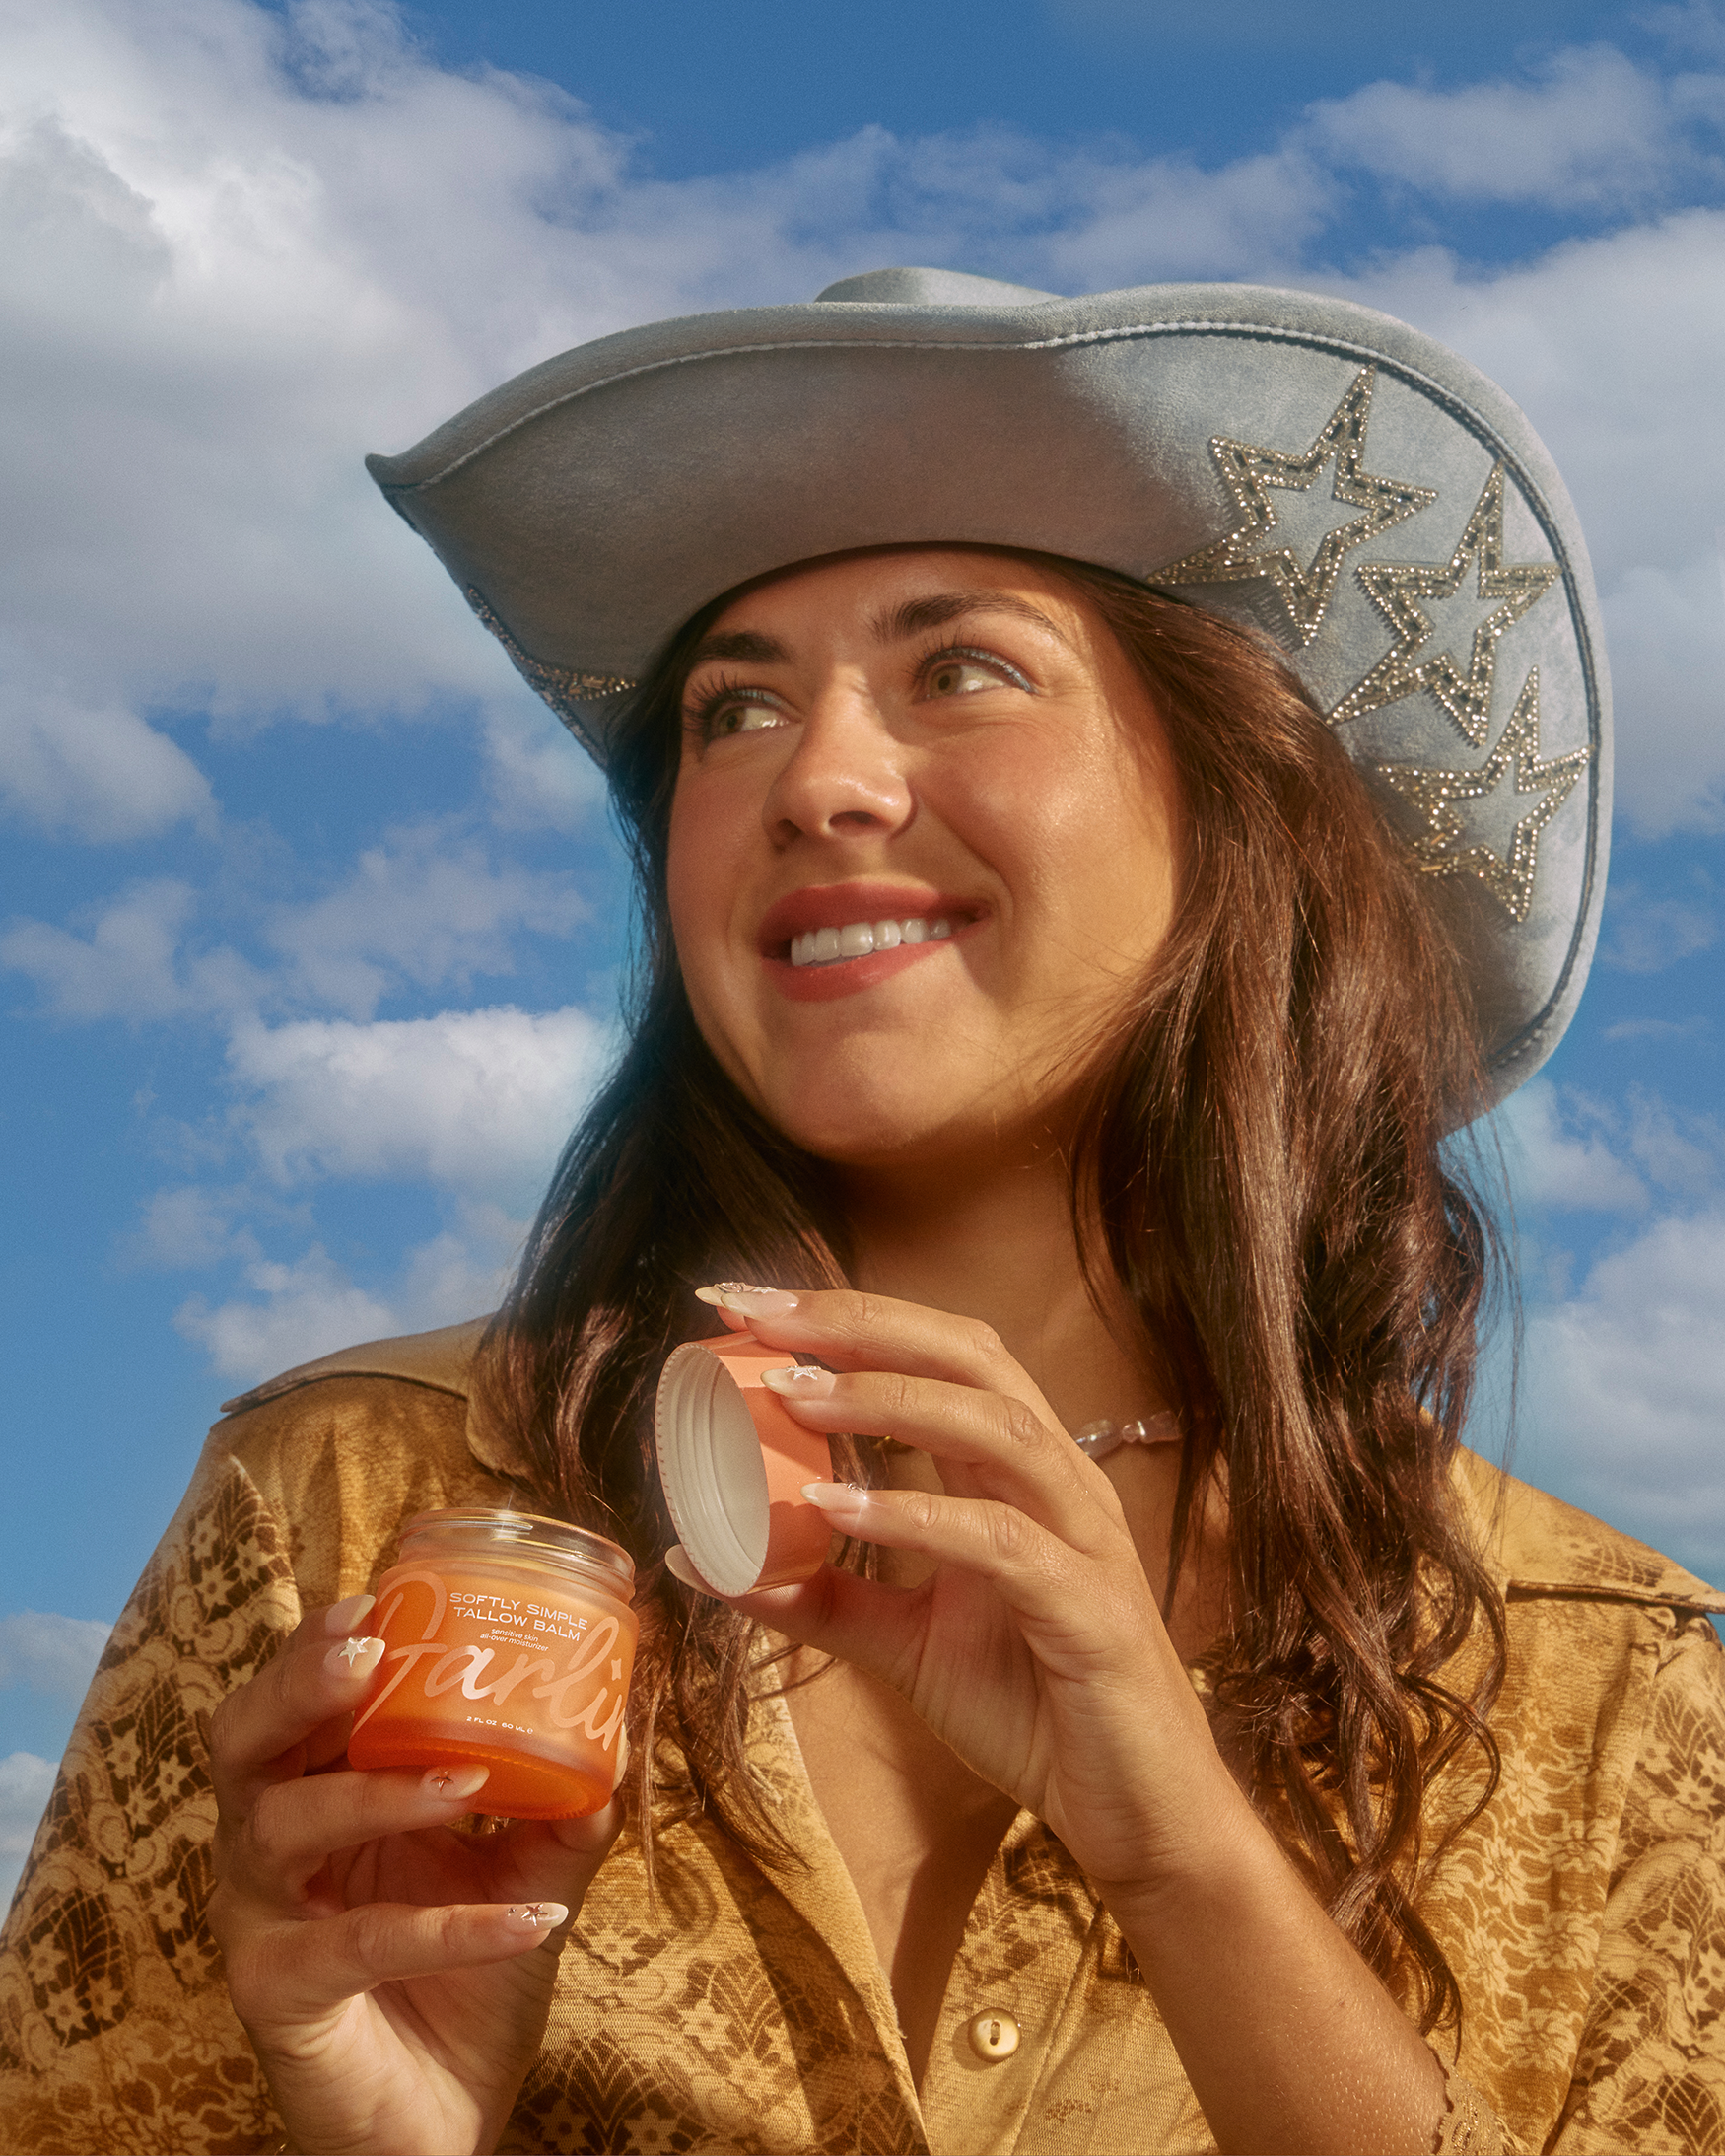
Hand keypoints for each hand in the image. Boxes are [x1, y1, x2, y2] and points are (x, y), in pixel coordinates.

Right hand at [207, 1595, 623, 2155]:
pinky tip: (530, 1919)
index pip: (293, 1699)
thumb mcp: (521, 1874)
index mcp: (313, 1794)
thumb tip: (619, 1720)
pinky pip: (358, 1947)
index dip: (319, 1646)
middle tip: (367, 1651)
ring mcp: (263, 1922)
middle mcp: (267, 1847)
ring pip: (283, 1830)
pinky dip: (449, 1926)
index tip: (376, 1598)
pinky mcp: (280, 1997)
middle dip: (297, 1685)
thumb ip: (559, 1802)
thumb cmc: (461, 1984)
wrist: (439, 2122)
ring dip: (378, 1792)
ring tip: (469, 1779)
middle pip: (243, 1741)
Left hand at [687, 1286, 1247, 1897]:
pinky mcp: (1089, 1610)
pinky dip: (919, 1516)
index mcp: (1018, 1470)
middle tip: (760, 1315)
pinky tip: (839, 1511)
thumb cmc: (1034, 1709)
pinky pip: (1002, 1541)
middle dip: (860, 1324)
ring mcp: (1083, 1537)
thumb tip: (707, 1561)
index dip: (847, 1317)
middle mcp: (1058, 1479)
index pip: (938, 1353)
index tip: (745, 1305)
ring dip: (888, 1399)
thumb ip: (820, 1598)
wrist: (1136, 1814)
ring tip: (793, 1393)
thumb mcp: (905, 1644)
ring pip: (995, 1425)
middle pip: (969, 1354)